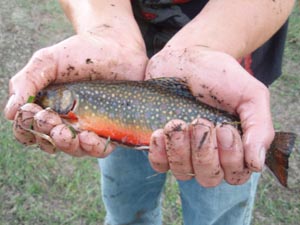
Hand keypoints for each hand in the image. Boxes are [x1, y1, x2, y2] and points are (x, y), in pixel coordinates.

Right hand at [5, 31, 147, 156]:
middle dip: (48, 135)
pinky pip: (103, 147)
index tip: (32, 114)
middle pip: (52, 141)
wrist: (117, 45)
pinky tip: (90, 138)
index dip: (26, 128)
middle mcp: (68, 121)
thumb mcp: (49, 61)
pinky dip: (94, 148)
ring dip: (68, 145)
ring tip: (66, 133)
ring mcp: (90, 126)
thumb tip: (10, 113)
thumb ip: (28, 81)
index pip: (31, 128)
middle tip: (50, 120)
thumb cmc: (81, 53)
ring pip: (76, 148)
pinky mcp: (111, 128)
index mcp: (48, 107)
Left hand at [146, 46, 274, 186]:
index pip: (235, 173)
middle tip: (200, 121)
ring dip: (181, 150)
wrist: (187, 57)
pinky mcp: (162, 144)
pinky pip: (160, 165)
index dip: (230, 157)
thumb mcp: (250, 94)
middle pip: (209, 177)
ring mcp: (183, 150)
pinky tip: (160, 132)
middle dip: (204, 151)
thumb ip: (259, 126)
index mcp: (232, 146)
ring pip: (184, 173)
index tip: (223, 127)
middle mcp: (208, 153)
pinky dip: (160, 153)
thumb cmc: (220, 75)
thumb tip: (256, 164)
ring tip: (178, 123)